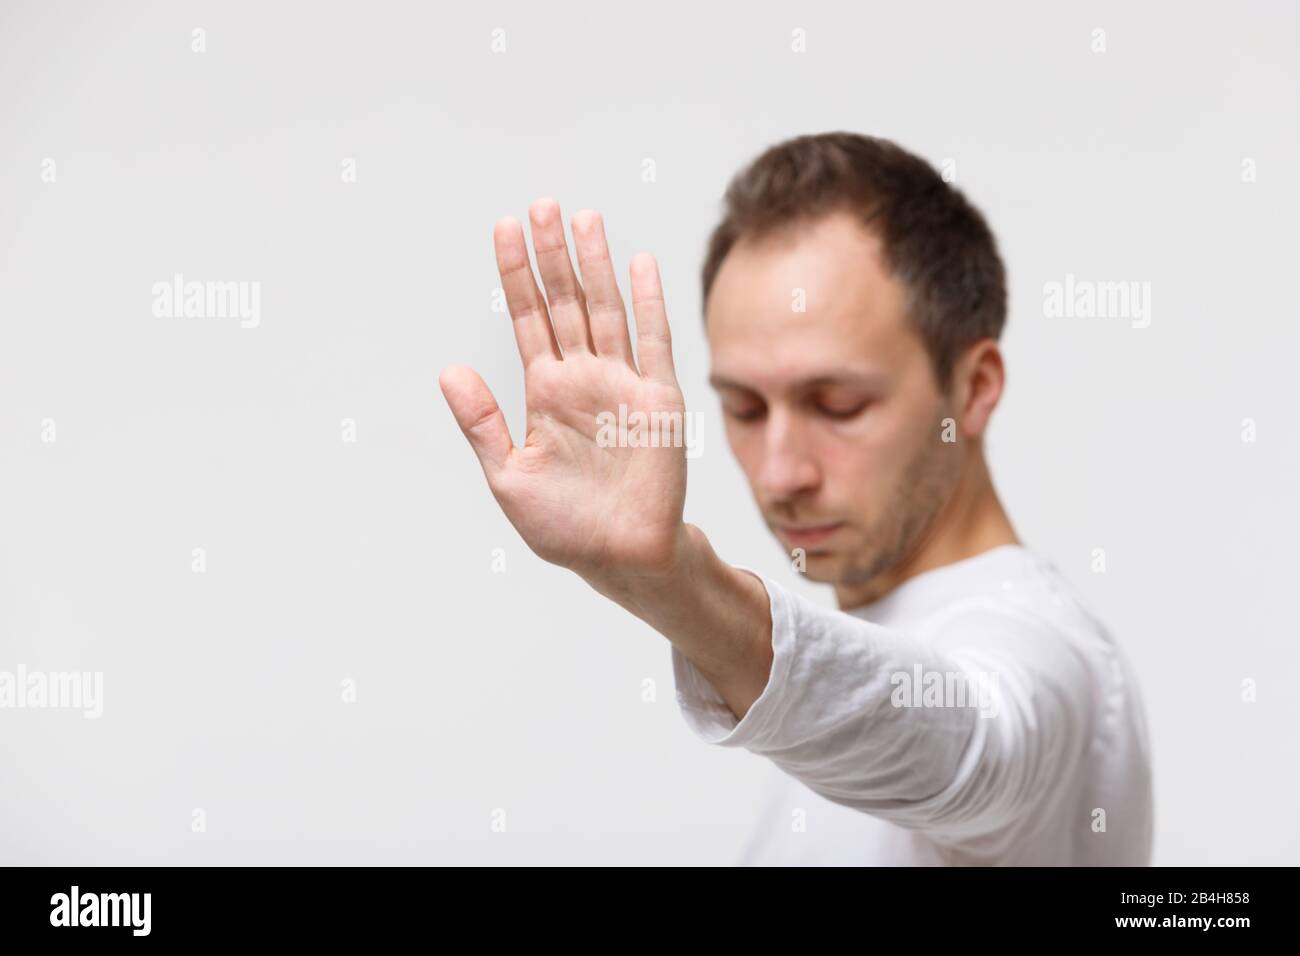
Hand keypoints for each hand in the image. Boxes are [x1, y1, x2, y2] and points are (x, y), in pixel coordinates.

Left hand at [440, 198, 688, 586]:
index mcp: (545, 392)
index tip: (505, 228)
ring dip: (596, 265)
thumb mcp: (508, 476)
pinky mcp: (658, 399)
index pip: (528, 318)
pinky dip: (648, 303)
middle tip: (542, 204)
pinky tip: (639, 264)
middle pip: (566, 301)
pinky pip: (654, 343)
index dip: (516, 274)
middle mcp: (582, 378)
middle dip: (552, 254)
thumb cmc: (563, 526)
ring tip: (583, 218)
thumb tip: (448, 370)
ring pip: (607, 310)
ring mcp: (621, 384)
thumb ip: (481, 423)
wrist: (620, 557)